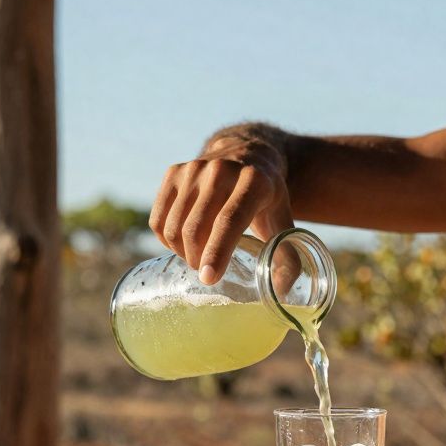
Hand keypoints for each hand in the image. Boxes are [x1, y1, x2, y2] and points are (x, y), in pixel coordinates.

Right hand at [149, 139, 292, 284]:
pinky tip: (181, 242)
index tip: (208, 278)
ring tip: (196, 256)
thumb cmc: (266, 196)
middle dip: (197, 260)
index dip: (217, 252)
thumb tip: (280, 292)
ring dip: (181, 252)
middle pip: (196, 228)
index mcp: (254, 182)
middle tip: (206, 271)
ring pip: (173, 227)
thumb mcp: (283, 219)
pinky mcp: (173, 172)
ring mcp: (193, 169)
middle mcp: (221, 171)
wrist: (246, 152)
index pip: (229, 220)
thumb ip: (288, 256)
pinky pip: (158, 219)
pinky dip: (165, 240)